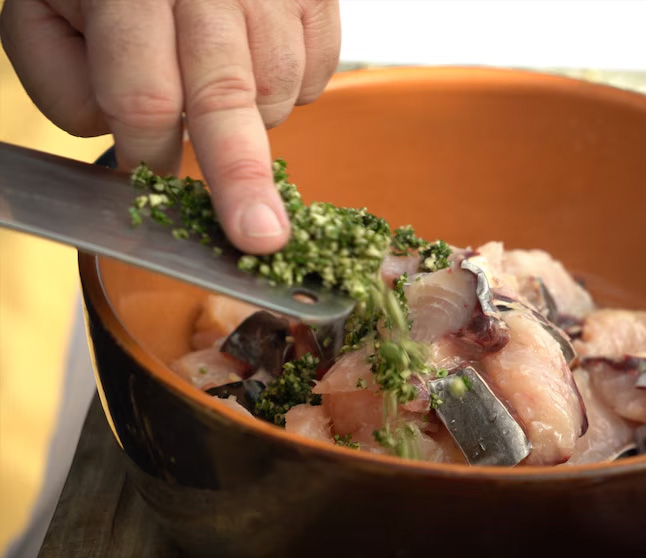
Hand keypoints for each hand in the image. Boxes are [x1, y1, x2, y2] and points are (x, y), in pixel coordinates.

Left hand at [0, 0, 340, 253]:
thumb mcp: (40, 11)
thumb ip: (64, 83)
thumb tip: (135, 141)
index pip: (146, 98)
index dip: (147, 151)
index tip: (147, 172)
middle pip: (228, 97)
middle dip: (240, 177)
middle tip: (261, 237)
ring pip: (278, 91)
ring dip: (252, 119)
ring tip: (217, 87)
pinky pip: (321, 72)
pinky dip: (293, 89)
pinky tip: (254, 64)